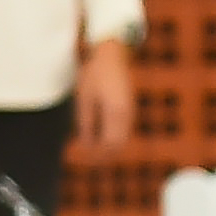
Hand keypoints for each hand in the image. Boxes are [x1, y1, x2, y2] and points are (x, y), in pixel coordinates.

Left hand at [73, 35, 138, 151]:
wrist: (113, 56)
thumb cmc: (95, 74)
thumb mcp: (85, 98)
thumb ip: (86, 122)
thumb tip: (86, 143)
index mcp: (116, 113)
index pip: (110, 144)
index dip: (98, 154)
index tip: (84, 158)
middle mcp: (127, 115)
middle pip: (119, 145)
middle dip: (105, 154)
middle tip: (89, 159)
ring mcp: (131, 112)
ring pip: (122, 139)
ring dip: (109, 146)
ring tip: (92, 149)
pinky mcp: (129, 109)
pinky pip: (123, 130)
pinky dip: (113, 137)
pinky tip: (99, 135)